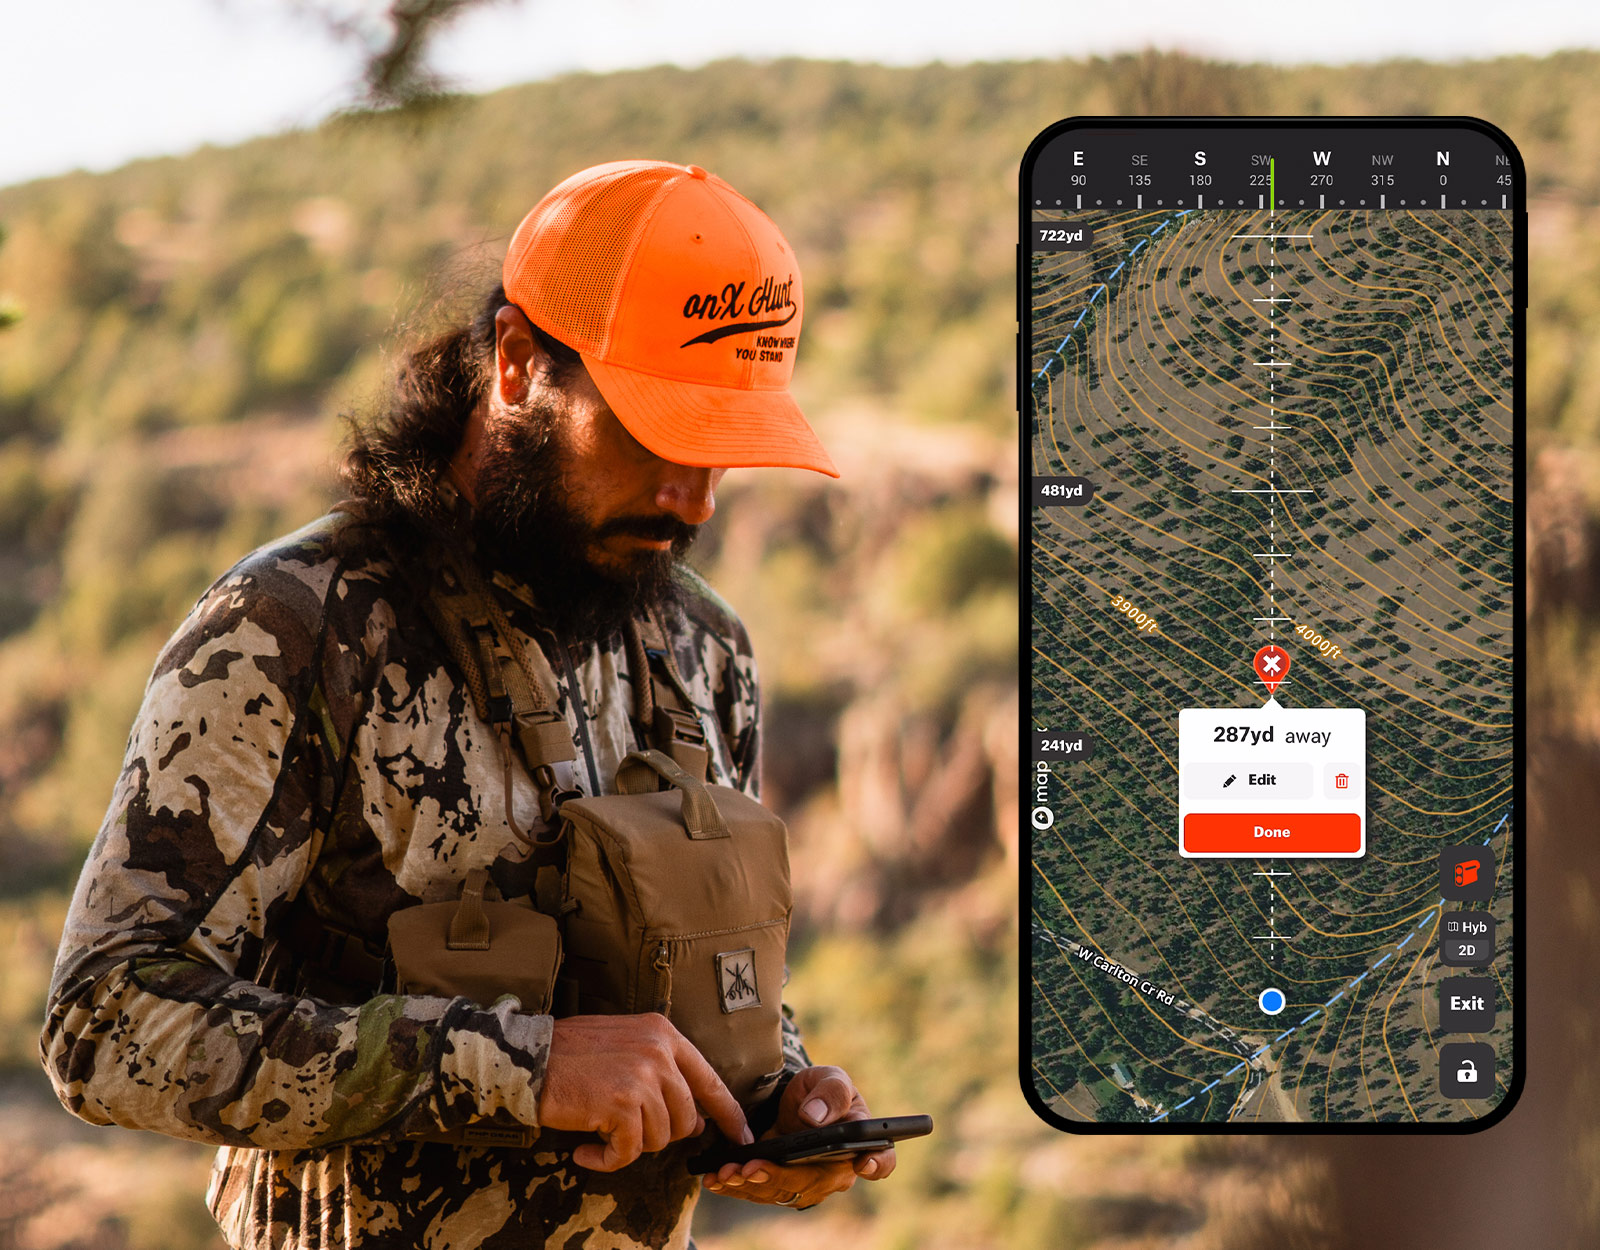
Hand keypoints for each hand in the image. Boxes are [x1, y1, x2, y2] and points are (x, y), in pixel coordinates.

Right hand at [538, 1014, 750, 1171]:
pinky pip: (628, 1152)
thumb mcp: (625, 1047)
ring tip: (600, 1132)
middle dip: (659, 1134)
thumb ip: (661, 1075)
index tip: (743, 1135)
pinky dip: (606, 1160)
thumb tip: (695, 1121)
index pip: (710, 1079)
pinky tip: (587, 1151)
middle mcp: (659, 1051)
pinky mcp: (621, 1104)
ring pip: (659, 1138)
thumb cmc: (571, 1054)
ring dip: (628, 1145)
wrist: (527, 1058)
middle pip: (685, 1118)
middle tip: (625, 1130)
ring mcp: (642, 1076)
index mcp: (663, 1034)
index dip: (729, 1113)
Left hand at [700, 1064, 895, 1207]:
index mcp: (859, 1140)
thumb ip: (829, 1092)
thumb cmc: (823, 1090)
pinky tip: (715, 1179)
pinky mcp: (783, 1186)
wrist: (798, 1102)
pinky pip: (761, 1192)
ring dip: (751, 1185)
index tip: (862, 1163)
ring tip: (725, 1173)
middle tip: (751, 1168)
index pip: (880, 1158)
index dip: (876, 1163)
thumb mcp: (829, 1079)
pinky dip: (737, 1186)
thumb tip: (815, 1117)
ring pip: (783, 1193)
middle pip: (814, 1183)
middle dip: (779, 1178)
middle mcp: (838, 1170)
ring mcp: (810, 1183)